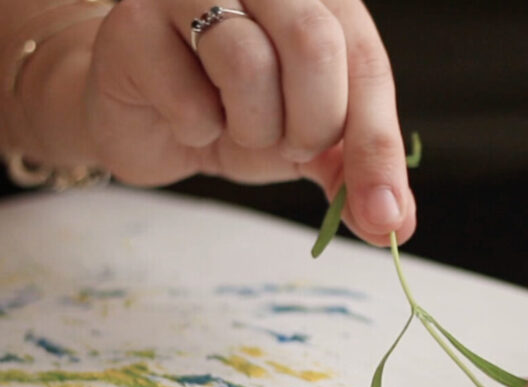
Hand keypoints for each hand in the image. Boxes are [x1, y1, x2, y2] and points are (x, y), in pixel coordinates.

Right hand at [85, 0, 414, 244]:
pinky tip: (186, 118)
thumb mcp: (309, 142)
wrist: (147, 117)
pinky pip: (186, 95)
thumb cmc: (235, 111)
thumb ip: (354, 170)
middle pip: (314, 44)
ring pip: (248, 62)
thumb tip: (394, 223)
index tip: (383, 212)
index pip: (366, 61)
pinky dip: (196, 130)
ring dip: (253, 128)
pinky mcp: (134, 21)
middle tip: (292, 148)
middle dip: (312, 125)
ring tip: (235, 127)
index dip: (378, 143)